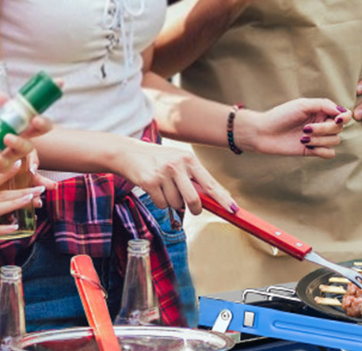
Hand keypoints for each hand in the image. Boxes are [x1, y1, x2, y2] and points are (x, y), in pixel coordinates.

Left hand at [0, 98, 54, 187]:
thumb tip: (4, 97)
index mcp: (16, 132)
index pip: (36, 127)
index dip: (43, 123)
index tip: (39, 117)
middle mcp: (15, 146)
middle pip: (33, 140)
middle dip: (37, 132)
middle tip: (34, 122)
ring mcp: (6, 159)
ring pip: (20, 155)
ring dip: (18, 144)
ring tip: (8, 137)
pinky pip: (3, 168)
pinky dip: (1, 161)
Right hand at [111, 140, 233, 214]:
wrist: (129, 153)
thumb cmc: (157, 160)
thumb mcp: (178, 162)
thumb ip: (193, 178)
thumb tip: (210, 198)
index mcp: (189, 160)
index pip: (210, 183)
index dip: (222, 198)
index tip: (233, 209)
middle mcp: (177, 165)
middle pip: (193, 199)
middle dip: (195, 208)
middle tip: (194, 209)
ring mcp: (163, 173)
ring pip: (176, 203)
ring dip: (172, 202)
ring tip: (164, 188)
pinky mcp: (150, 182)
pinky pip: (161, 204)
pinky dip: (159, 201)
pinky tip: (154, 189)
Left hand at [239, 99, 346, 157]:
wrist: (264, 133)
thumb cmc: (281, 115)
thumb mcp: (302, 105)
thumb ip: (324, 105)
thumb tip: (342, 113)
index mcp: (321, 111)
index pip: (343, 115)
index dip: (344, 117)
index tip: (336, 119)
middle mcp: (321, 124)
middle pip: (338, 129)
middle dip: (324, 129)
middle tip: (305, 129)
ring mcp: (318, 138)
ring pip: (334, 141)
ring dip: (320, 140)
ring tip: (302, 138)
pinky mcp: (313, 151)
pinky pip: (329, 153)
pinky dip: (322, 151)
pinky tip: (308, 147)